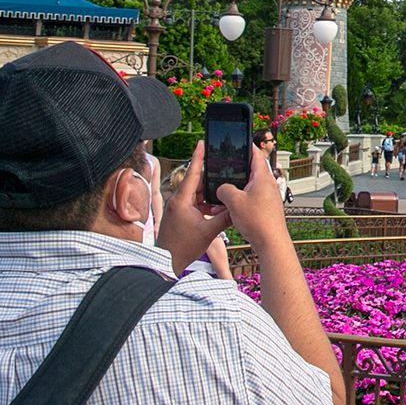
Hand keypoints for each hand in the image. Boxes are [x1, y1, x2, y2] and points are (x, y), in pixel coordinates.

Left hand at [155, 142, 232, 271]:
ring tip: (224, 190)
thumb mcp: (209, 231)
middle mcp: (178, 200)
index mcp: (182, 200)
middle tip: (224, 168)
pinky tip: (216, 207)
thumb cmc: (183, 247)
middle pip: (197, 182)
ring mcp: (178, 208)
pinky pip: (195, 203)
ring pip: (197, 194)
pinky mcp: (180, 214)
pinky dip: (205, 203)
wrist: (166, 262)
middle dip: (211, 177)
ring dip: (210, 193)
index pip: (193, 173)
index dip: (198, 157)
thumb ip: (225, 217)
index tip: (202, 142)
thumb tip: (238, 206)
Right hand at [216, 142, 288, 249]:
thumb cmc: (258, 221)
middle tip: (222, 168)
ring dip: (234, 190)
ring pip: (247, 187)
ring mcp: (268, 196)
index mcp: (263, 177)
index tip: (238, 140)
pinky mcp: (265, 208)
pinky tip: (226, 210)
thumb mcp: (234, 201)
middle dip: (234, 171)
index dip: (246, 146)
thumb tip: (222, 189)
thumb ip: (224, 189)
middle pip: (250, 171)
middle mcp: (268, 185)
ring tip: (220, 197)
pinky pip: (249, 199)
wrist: (271, 243)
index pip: (255, 154)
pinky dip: (238, 201)